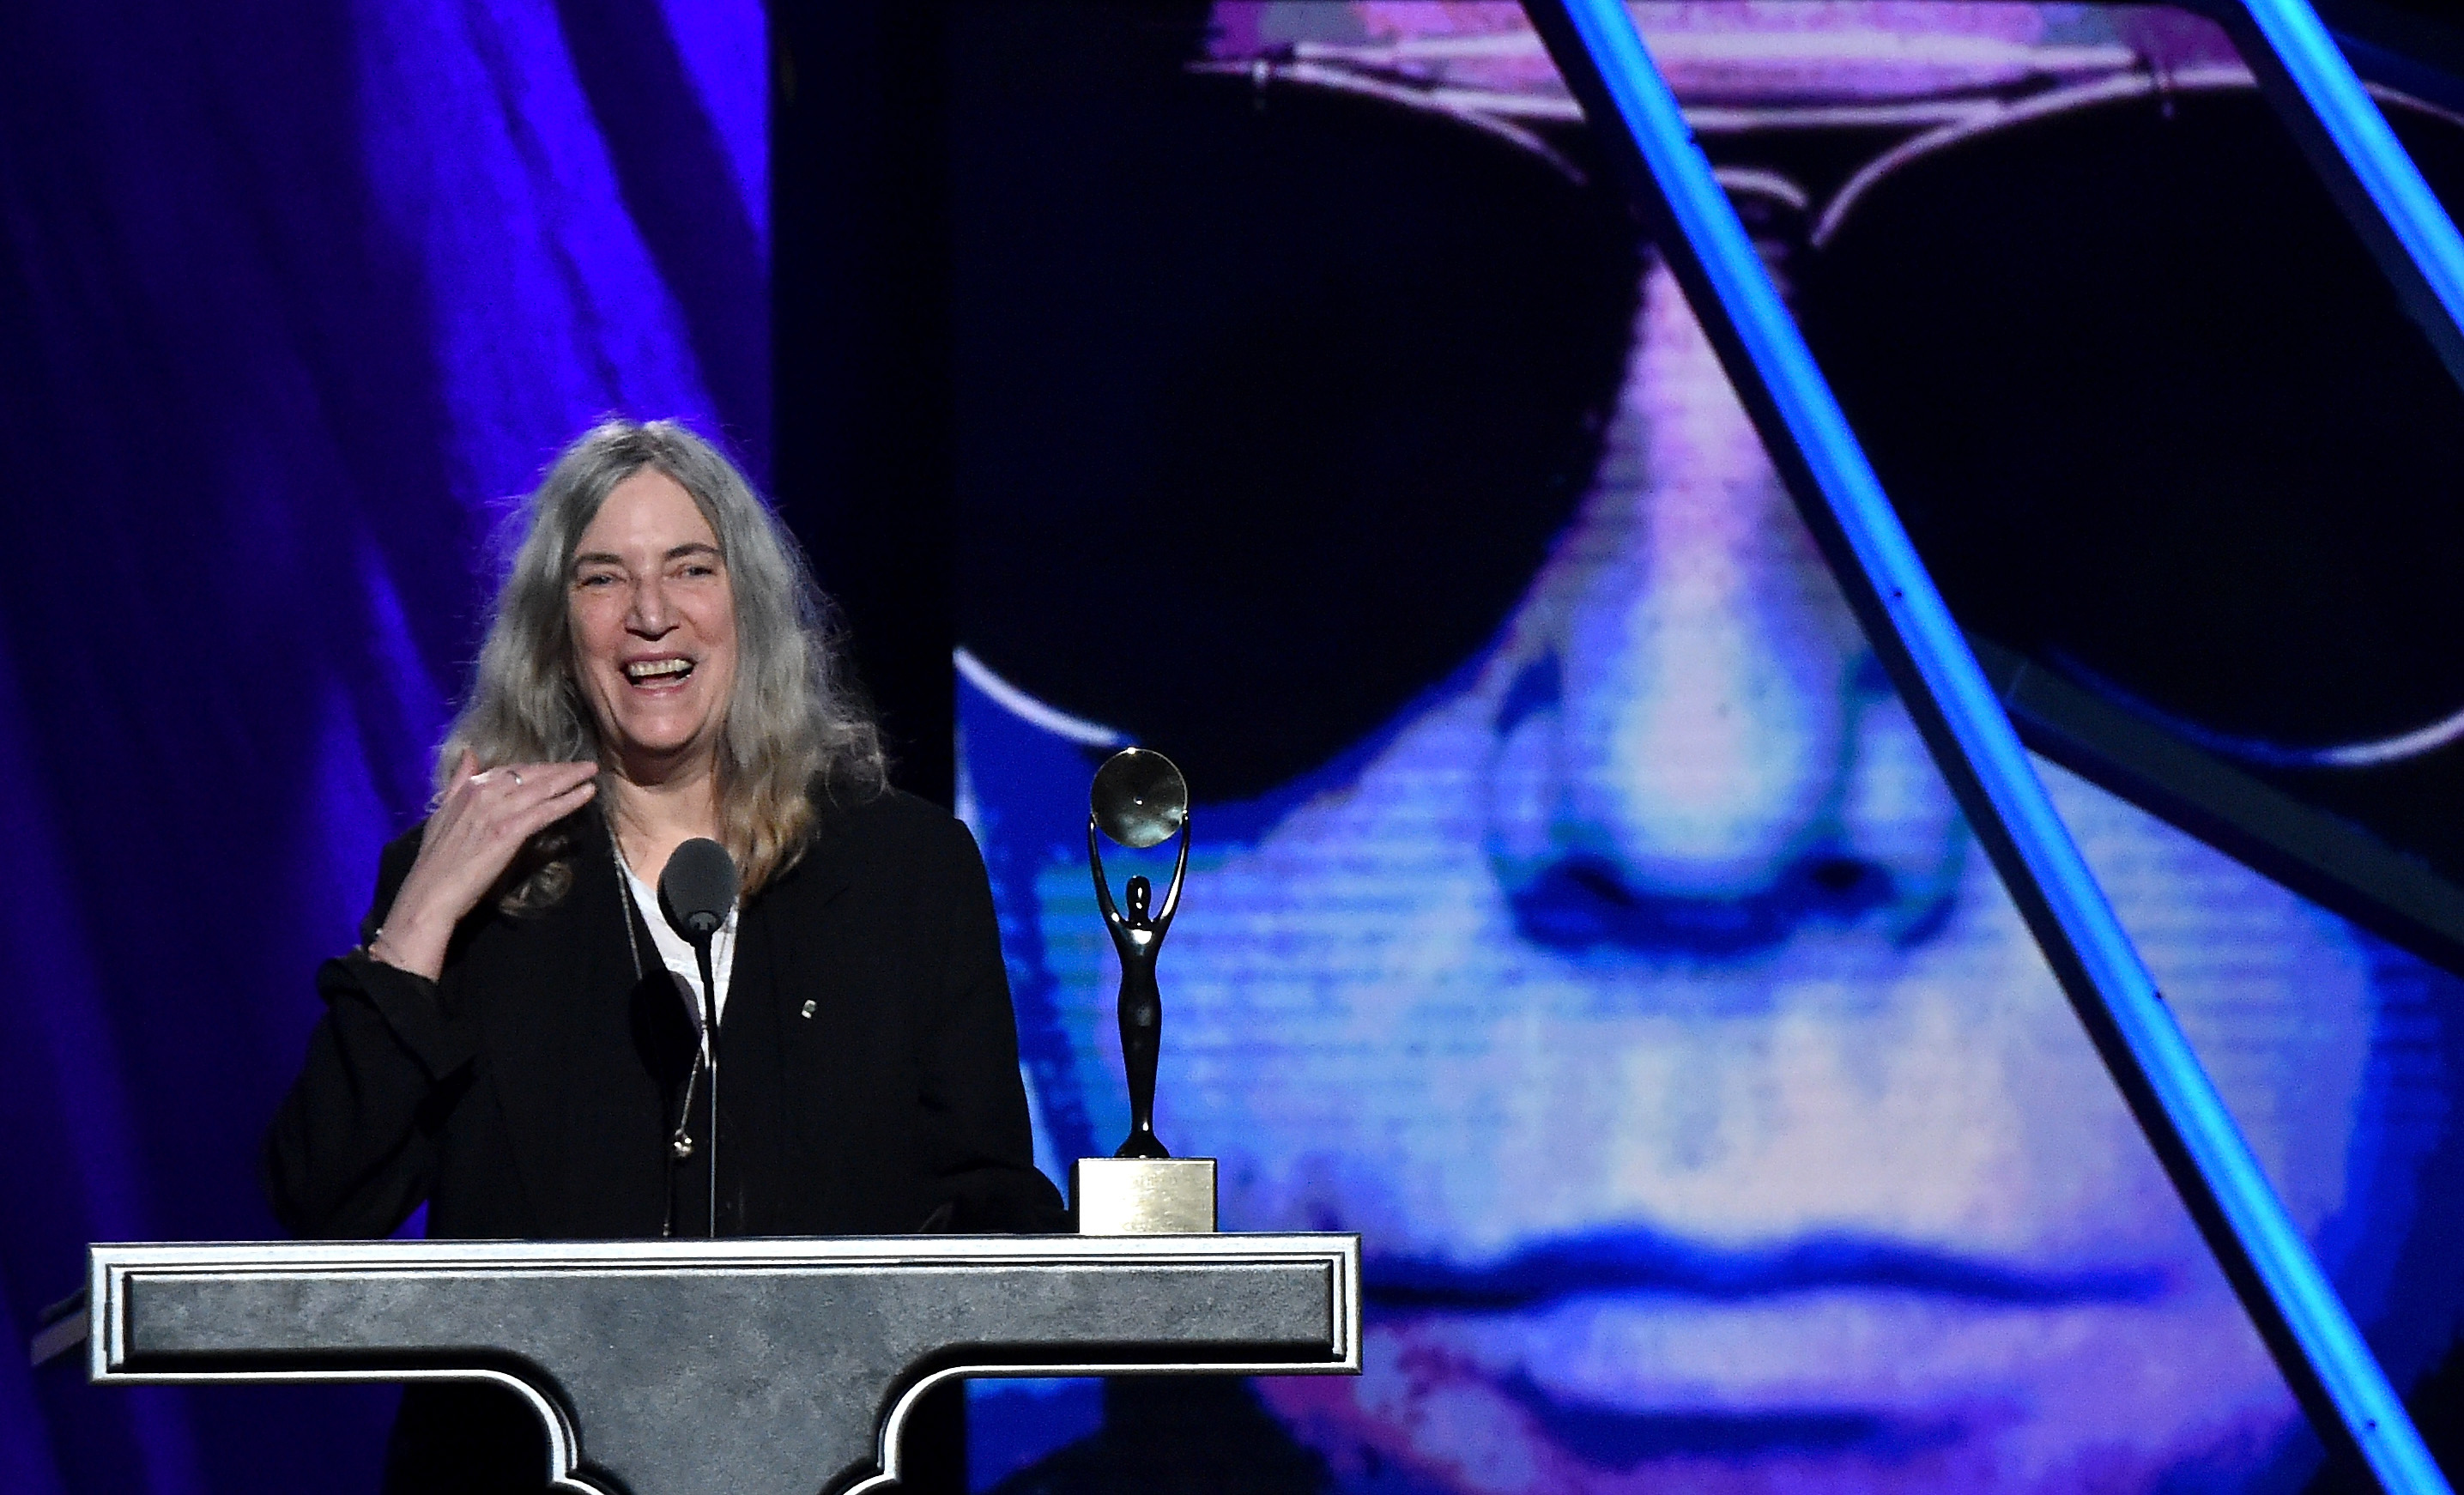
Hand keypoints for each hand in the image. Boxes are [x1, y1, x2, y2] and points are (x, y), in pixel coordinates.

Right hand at [368, 751, 598, 978]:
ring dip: (571, 778)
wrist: (430, 893)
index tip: (557, 767)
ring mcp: (497, 811)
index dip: (538, 768)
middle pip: (531, 774)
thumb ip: (457, 782)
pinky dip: (568, 801)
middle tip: (586, 765)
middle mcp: (484, 793)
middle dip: (560, 768)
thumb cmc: (436, 862)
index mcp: (469, 787)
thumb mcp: (441, 812)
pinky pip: (545, 811)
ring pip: (541, 788)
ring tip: (593, 772)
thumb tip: (469, 753)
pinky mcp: (509, 831)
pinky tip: (587, 794)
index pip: (511, 770)